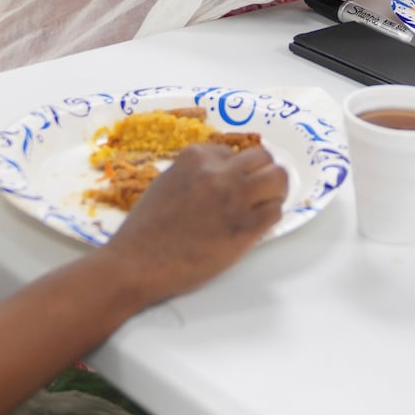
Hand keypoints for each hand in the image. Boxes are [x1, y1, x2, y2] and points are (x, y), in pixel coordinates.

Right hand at [103, 144, 287, 301]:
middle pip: (264, 158)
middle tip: (259, 190)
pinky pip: (276, 211)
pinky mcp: (246, 227)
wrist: (137, 263)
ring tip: (264, 204)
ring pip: (278, 179)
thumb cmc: (145, 229)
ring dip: (274, 191)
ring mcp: (235, 198)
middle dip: (263, 173)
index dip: (236, 169)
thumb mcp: (167, 182)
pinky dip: (270, 216)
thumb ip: (196, 173)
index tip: (233, 184)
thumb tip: (222, 174)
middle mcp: (220, 172)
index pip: (234, 151)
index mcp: (197, 157)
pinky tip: (257, 226)